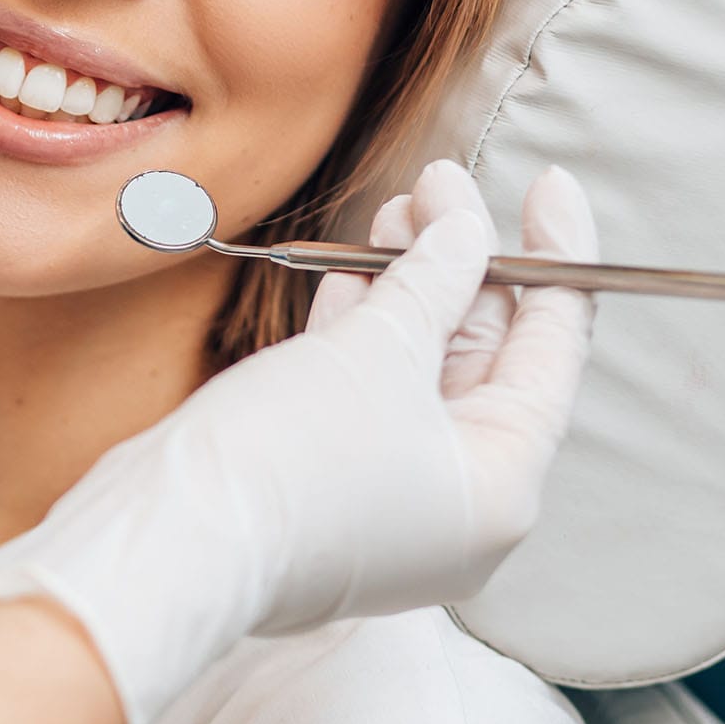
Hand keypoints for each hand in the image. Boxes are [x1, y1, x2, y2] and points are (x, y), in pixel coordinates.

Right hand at [0, 160, 599, 723]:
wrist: (168, 541)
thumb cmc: (288, 460)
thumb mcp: (379, 348)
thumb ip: (435, 277)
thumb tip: (465, 227)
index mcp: (504, 486)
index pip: (554, 349)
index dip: (556, 255)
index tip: (549, 182)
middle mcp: (460, 507)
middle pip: (485, 360)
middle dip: (462, 264)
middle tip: (437, 186)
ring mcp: (394, 507)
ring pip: (419, 376)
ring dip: (408, 290)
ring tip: (394, 212)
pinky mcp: (333, 498)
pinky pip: (369, 405)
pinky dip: (364, 341)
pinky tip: (349, 279)